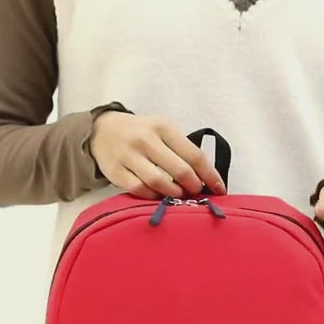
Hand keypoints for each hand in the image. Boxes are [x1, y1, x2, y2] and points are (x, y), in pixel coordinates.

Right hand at [90, 112, 226, 199]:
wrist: (102, 131)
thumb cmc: (142, 133)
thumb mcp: (163, 131)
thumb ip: (183, 149)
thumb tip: (207, 177)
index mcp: (163, 127)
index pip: (194, 155)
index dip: (210, 175)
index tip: (220, 189)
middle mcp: (146, 140)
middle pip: (180, 170)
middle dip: (194, 186)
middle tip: (197, 192)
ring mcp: (129, 156)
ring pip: (159, 182)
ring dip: (174, 194)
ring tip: (179, 195)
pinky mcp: (116, 171)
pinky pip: (140, 190)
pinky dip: (153, 196)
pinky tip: (159, 196)